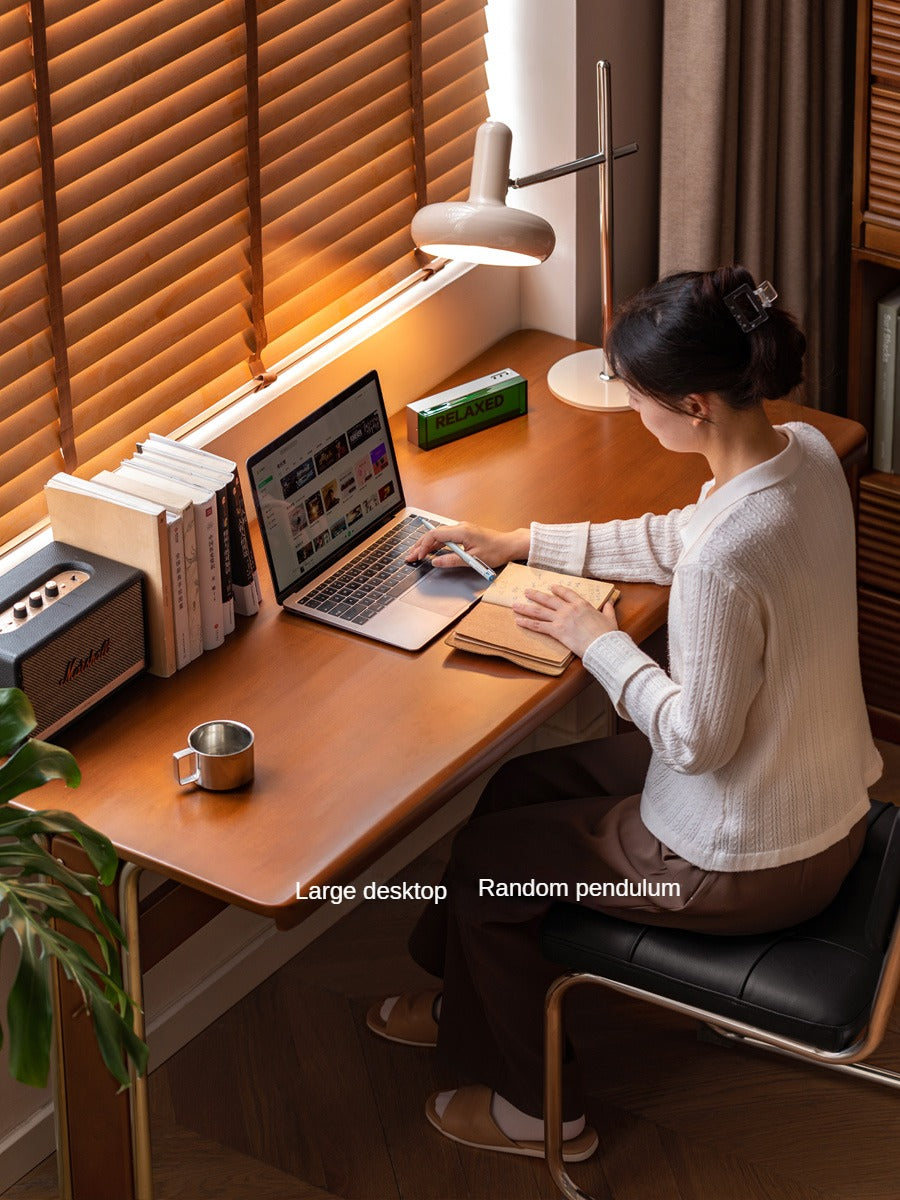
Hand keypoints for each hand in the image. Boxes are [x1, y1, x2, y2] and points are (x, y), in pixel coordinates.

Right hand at [406, 523, 529, 568]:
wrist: (508, 545)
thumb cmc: (495, 550)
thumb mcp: (473, 559)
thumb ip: (452, 560)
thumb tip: (436, 562)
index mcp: (461, 531)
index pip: (435, 535)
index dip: (423, 546)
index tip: (417, 556)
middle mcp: (460, 527)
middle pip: (434, 534)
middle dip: (420, 545)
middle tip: (410, 556)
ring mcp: (461, 529)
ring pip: (438, 535)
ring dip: (427, 545)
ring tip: (417, 554)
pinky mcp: (464, 533)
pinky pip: (445, 537)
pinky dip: (436, 544)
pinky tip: (430, 551)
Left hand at [513, 586, 618, 657]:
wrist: (602, 644)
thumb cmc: (607, 633)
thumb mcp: (610, 618)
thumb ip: (608, 609)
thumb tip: (609, 603)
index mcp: (582, 604)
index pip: (567, 593)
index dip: (558, 589)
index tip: (551, 587)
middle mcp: (569, 609)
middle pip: (548, 599)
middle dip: (536, 595)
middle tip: (526, 591)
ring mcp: (561, 619)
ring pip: (539, 611)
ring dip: (526, 607)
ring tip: (515, 605)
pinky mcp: (556, 631)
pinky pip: (538, 626)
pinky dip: (527, 623)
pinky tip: (518, 621)